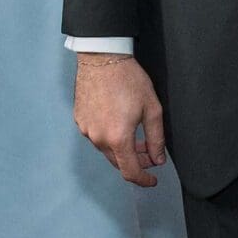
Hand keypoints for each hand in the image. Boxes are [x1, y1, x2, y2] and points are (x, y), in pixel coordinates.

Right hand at [74, 50, 167, 185]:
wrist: (102, 57)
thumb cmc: (129, 80)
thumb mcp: (151, 108)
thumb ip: (156, 138)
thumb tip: (158, 159)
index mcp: (118, 138)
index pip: (130, 171)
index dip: (144, 180)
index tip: (153, 179)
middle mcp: (99, 138)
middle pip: (118, 162)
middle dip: (136, 161)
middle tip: (149, 152)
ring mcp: (86, 130)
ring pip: (106, 149)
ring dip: (122, 147)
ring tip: (135, 132)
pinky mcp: (79, 120)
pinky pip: (95, 136)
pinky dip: (108, 135)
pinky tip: (117, 120)